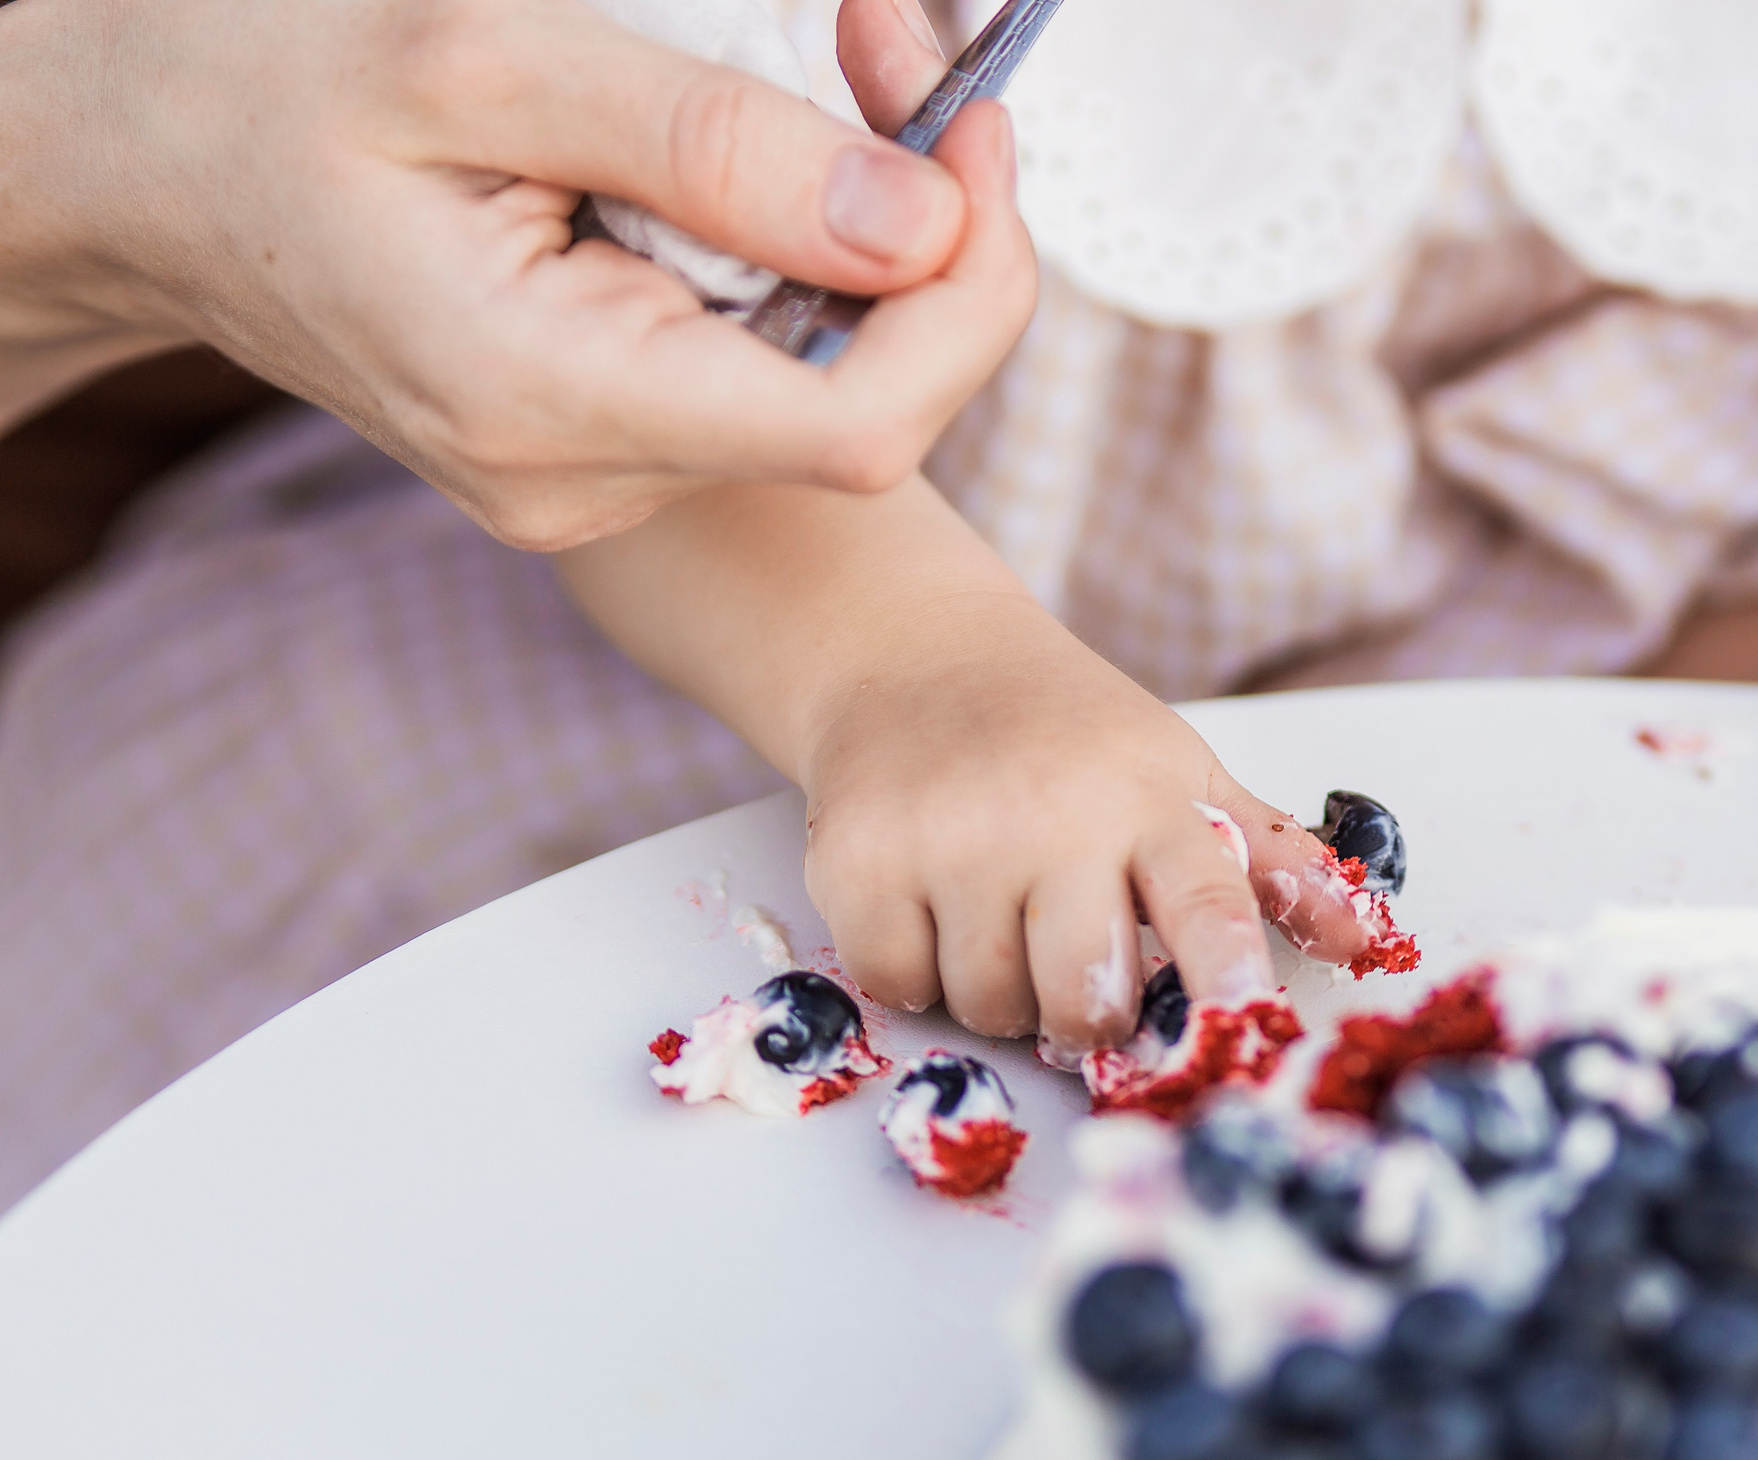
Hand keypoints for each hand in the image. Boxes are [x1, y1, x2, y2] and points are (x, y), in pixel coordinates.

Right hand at [0, 0, 1033, 548]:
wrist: (147, 165)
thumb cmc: (266, 94)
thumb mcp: (483, 62)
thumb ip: (710, 149)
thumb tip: (916, 225)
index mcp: (549, 400)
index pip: (864, 427)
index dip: (968, 286)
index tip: (971, 133)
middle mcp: (589, 477)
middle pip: (869, 397)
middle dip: (925, 219)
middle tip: (891, 46)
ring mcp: (601, 473)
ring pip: (824, 372)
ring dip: (867, 219)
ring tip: (827, 62)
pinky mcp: (608, 437)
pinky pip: (761, 358)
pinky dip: (796, 245)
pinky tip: (755, 149)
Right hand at [799, 591, 1371, 1057]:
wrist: (913, 657)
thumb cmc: (1066, 734)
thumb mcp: (1179, 775)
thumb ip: (1269, 863)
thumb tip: (1361, 942)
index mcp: (1148, 800)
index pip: (1205, 899)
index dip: (1223, 968)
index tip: (1238, 1016)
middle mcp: (1050, 817)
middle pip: (1083, 996)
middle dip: (1084, 1011)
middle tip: (1074, 963)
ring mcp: (947, 840)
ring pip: (988, 1005)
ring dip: (997, 990)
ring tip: (997, 911)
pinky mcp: (857, 862)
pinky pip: (900, 986)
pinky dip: (915, 970)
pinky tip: (930, 903)